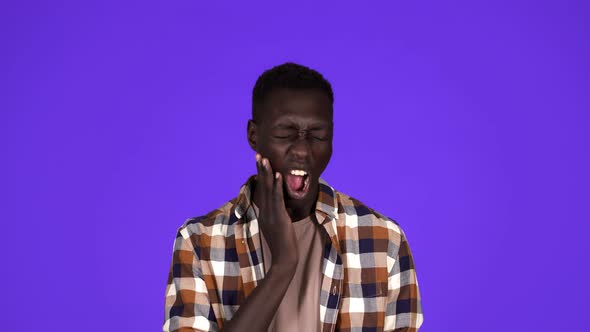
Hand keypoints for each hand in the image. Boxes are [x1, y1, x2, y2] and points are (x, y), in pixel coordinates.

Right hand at [255, 153, 298, 267]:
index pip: (262, 190)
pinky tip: (278, 175)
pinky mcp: (278, 217)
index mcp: (265, 212)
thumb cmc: (283, 246)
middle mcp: (265, 211)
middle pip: (262, 186)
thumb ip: (277, 216)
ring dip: (267, 173)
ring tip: (265, 159)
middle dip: (260, 170)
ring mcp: (271, 214)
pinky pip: (277, 199)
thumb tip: (280, 208)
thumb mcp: (278, 227)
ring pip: (268, 190)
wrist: (284, 259)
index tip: (260, 162)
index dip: (261, 176)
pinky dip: (277, 186)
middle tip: (258, 155)